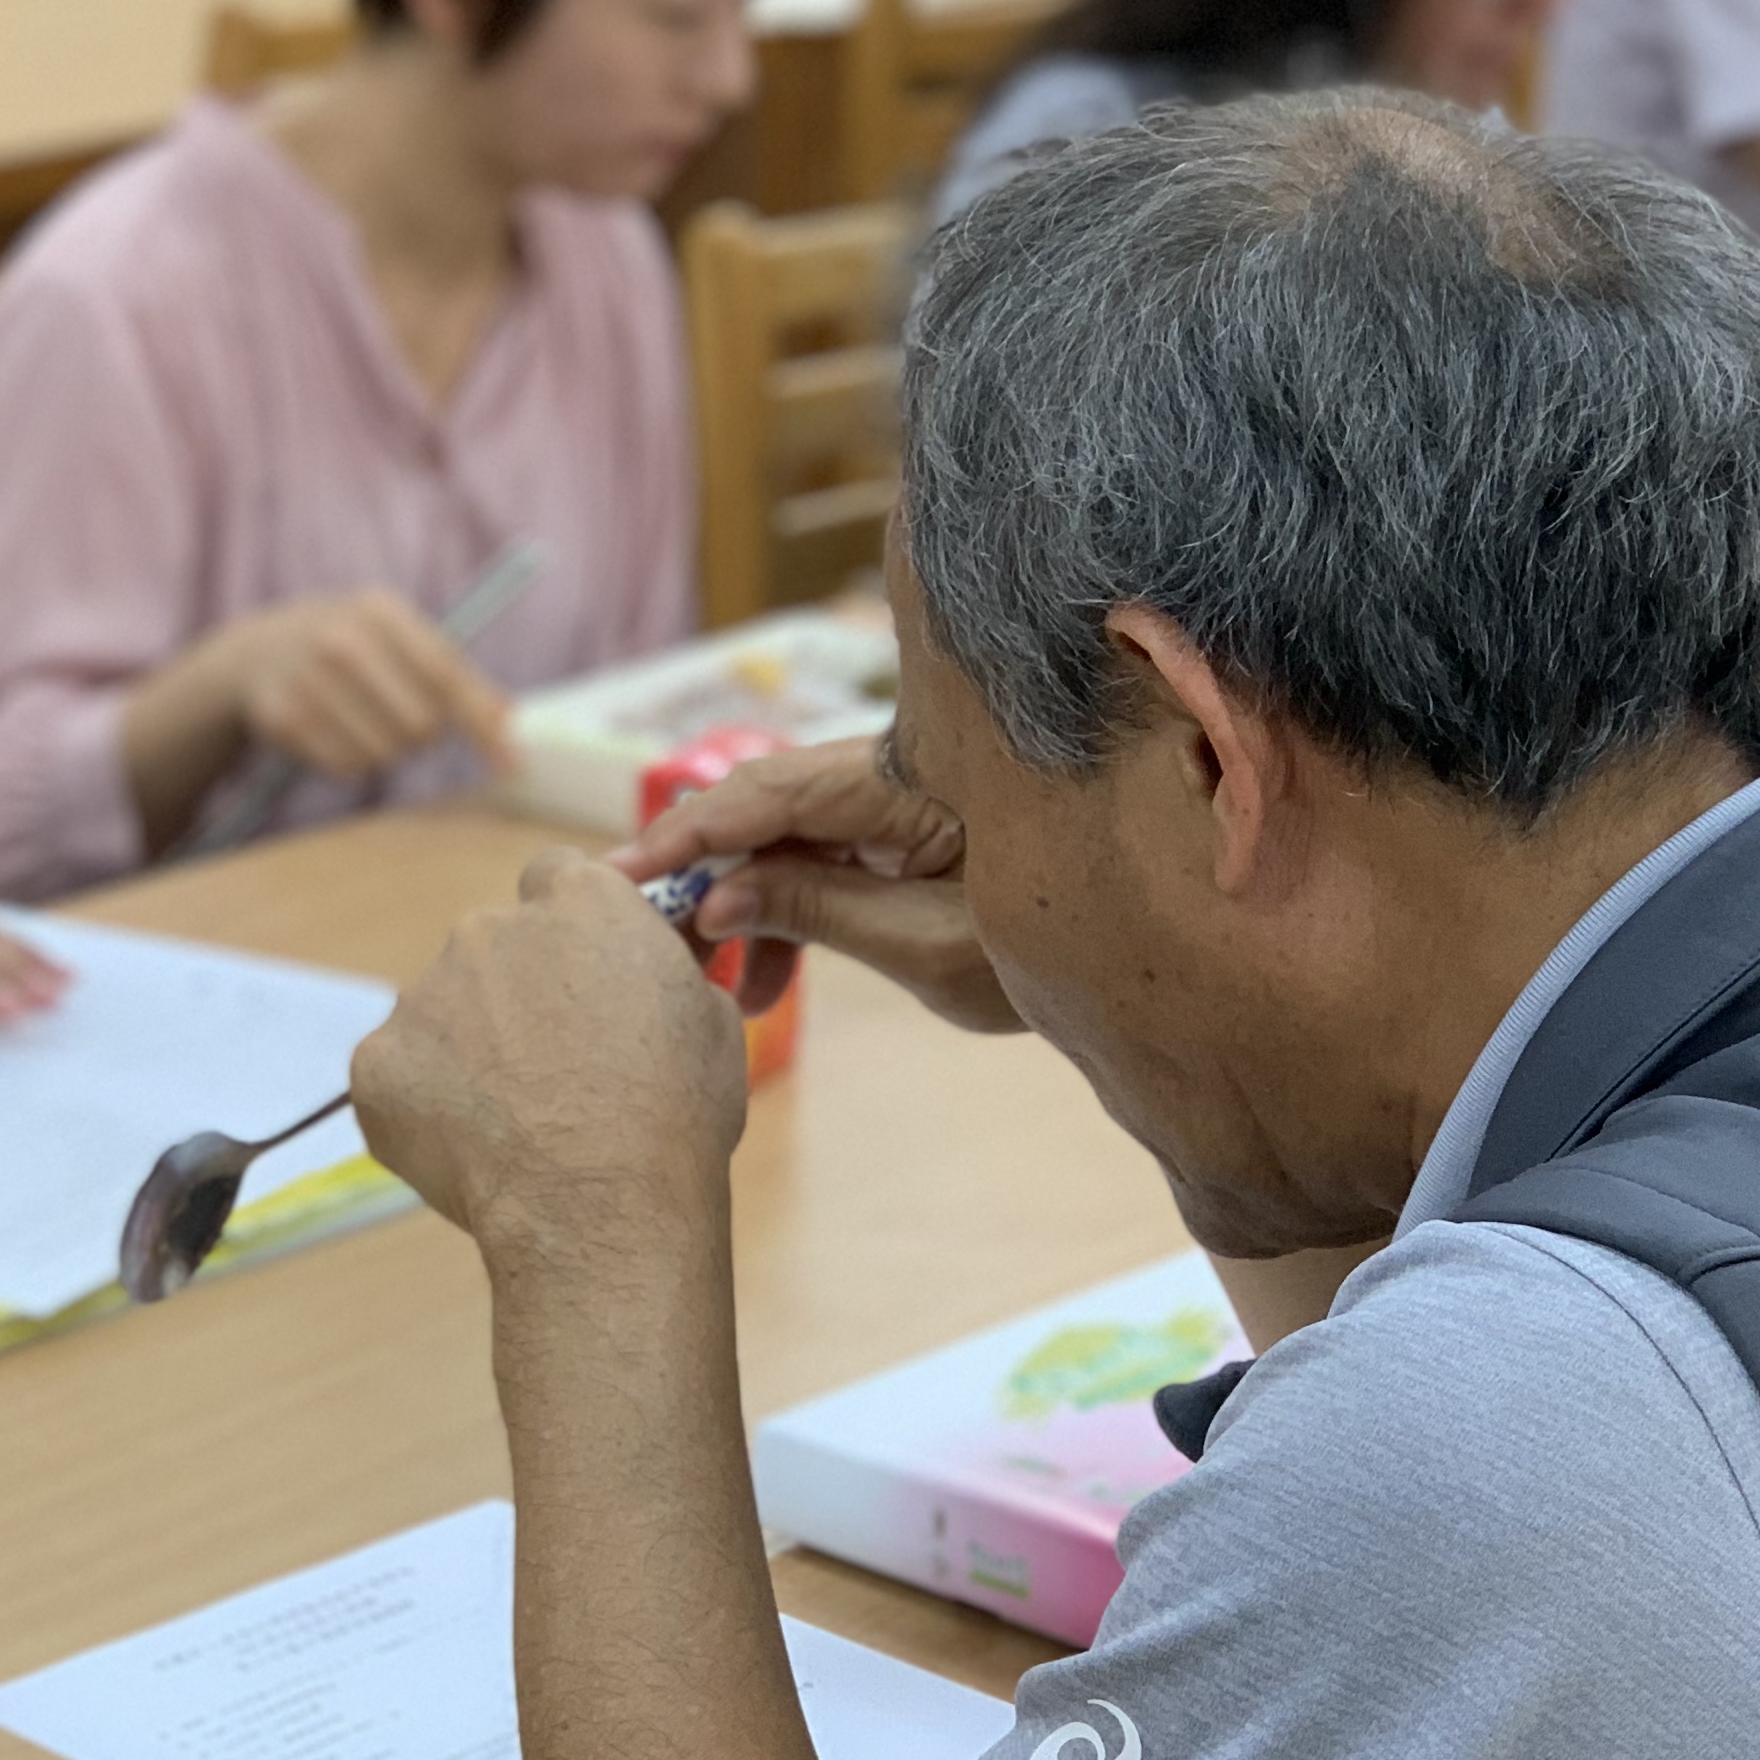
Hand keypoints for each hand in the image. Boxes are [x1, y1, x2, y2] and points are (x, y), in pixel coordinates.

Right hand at [229, 591, 512, 783]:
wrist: (256, 651)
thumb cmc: (350, 642)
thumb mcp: (395, 632)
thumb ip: (452, 669)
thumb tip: (507, 716)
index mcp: (380, 610)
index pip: (446, 675)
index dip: (482, 723)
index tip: (513, 763)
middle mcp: (341, 641)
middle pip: (421, 726)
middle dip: (424, 734)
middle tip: (404, 717)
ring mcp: (308, 681)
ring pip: (387, 754)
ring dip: (388, 749)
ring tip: (364, 718)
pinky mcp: (285, 720)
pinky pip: (349, 768)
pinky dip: (354, 759)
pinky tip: (336, 730)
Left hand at [350, 854, 745, 1252]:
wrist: (601, 1201)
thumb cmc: (674, 1113)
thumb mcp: (711, 1019)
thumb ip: (660, 973)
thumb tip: (643, 983)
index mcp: (579, 902)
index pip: (555, 878)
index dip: (567, 930)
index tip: (580, 978)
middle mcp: (490, 928)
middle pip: (491, 947)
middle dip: (513, 996)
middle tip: (551, 1070)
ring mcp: (424, 994)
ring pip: (442, 1012)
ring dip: (468, 1051)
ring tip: (515, 1124)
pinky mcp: (378, 1062)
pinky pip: (399, 1074)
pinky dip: (424, 1107)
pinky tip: (470, 1149)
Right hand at [608, 738, 1019, 1034]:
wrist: (1134, 960)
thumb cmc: (1053, 946)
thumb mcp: (925, 944)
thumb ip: (818, 913)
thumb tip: (713, 899)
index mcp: (906, 775)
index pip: (770, 791)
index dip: (691, 833)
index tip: (625, 875)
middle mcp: (889, 770)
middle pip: (763, 808)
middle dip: (701, 874)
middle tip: (647, 946)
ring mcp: (892, 801)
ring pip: (782, 839)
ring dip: (740, 907)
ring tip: (715, 989)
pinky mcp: (896, 833)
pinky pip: (815, 860)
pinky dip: (783, 915)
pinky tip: (759, 987)